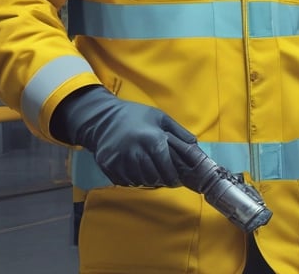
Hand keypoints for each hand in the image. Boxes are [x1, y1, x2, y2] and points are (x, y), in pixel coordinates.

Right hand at [51, 86, 198, 187]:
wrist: (103, 117)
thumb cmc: (136, 116)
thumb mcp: (160, 118)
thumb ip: (179, 132)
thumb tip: (195, 146)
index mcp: (151, 139)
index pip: (166, 168)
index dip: (173, 177)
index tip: (175, 180)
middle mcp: (135, 151)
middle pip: (154, 177)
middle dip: (161, 179)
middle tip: (163, 177)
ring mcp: (120, 160)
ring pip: (140, 181)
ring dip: (147, 180)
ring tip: (149, 171)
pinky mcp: (108, 166)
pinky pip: (125, 182)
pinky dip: (133, 180)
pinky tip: (135, 170)